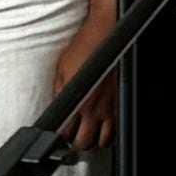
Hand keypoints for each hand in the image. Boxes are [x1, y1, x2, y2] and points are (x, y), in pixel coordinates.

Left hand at [53, 10, 121, 151]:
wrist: (108, 33)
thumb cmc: (86, 45)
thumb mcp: (62, 67)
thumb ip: (58, 91)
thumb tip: (54, 108)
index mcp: (75, 100)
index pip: (65, 133)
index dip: (62, 137)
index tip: (62, 133)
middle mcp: (93, 107)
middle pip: (84, 142)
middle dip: (78, 142)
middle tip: (76, 135)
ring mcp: (110, 108)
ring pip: (103, 141)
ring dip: (95, 140)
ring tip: (91, 132)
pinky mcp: (122, 104)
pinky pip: (117, 131)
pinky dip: (111, 134)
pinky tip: (106, 127)